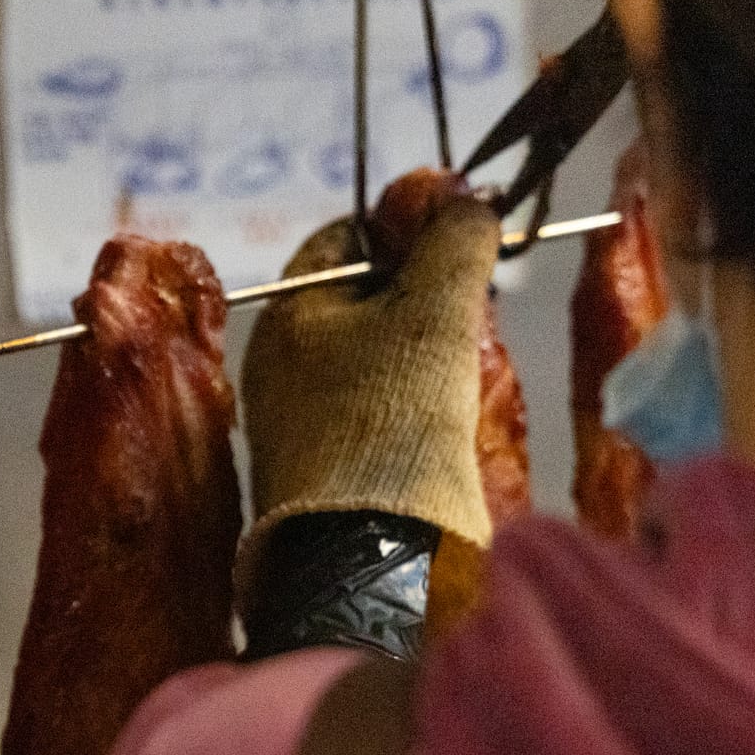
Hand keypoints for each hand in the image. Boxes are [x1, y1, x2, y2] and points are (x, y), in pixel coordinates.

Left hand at [235, 195, 501, 595]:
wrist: (368, 556)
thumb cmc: (393, 421)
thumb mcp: (434, 313)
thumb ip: (454, 244)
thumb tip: (469, 199)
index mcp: (288, 312)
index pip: (347, 236)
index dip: (407, 225)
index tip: (464, 237)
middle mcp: (279, 363)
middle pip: (364, 297)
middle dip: (426, 293)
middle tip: (475, 306)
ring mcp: (298, 421)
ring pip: (376, 356)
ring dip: (429, 351)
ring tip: (470, 364)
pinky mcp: (326, 471)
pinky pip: (375, 412)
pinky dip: (416, 403)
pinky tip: (449, 419)